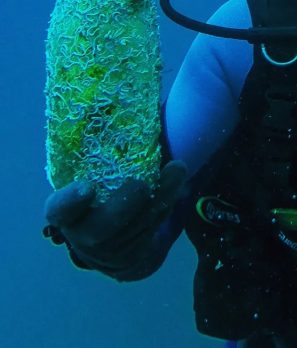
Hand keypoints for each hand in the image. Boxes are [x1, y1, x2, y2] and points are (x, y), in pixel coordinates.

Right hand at [44, 161, 186, 280]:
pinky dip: (167, 204)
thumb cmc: (99, 193)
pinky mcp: (134, 256)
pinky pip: (153, 230)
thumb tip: (120, 99)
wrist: (110, 241)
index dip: (71, 201)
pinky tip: (178, 185)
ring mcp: (109, 251)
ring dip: (161, 197)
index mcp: (64, 213)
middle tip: (142, 183)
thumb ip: (100, 149)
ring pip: (137, 228)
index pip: (59, 210)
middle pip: (102, 229)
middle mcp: (82, 235)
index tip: (87, 186)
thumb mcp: (92, 175)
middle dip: (125, 205)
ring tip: (178, 169)